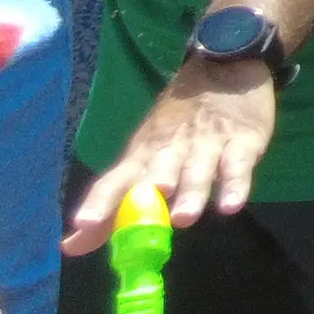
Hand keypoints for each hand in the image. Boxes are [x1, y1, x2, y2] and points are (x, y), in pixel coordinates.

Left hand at [70, 58, 278, 247]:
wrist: (225, 68)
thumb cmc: (178, 124)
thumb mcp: (142, 156)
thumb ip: (112, 204)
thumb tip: (71, 246)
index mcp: (143, 154)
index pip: (115, 180)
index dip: (100, 201)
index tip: (83, 224)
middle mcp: (170, 150)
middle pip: (157, 174)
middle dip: (148, 197)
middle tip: (143, 219)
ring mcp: (207, 145)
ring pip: (197, 170)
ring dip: (190, 193)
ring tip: (183, 217)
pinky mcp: (243, 142)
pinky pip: (238, 165)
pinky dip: (236, 185)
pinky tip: (232, 204)